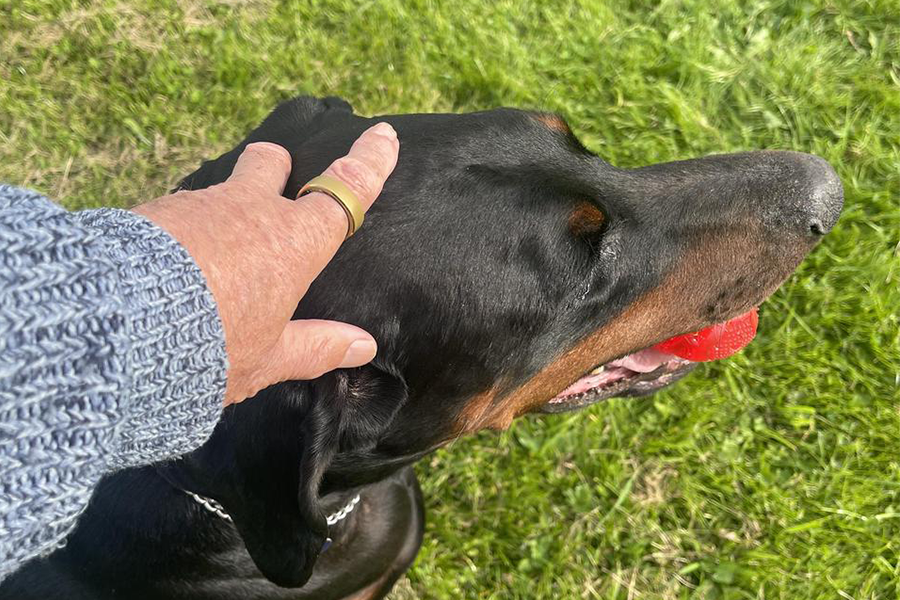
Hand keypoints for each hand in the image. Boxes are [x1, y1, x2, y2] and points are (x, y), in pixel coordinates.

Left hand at [135, 122, 399, 404]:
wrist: (117, 327)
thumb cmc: (210, 345)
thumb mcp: (268, 357)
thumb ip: (317, 346)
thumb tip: (363, 347)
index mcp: (293, 243)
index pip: (346, 190)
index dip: (369, 161)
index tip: (383, 133)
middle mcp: (250, 210)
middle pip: (270, 163)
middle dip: (275, 166)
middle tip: (275, 177)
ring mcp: (200, 205)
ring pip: (218, 190)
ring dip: (222, 209)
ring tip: (206, 254)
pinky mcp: (153, 211)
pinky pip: (177, 211)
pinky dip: (182, 229)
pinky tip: (167, 263)